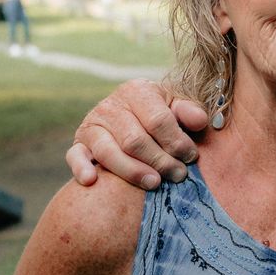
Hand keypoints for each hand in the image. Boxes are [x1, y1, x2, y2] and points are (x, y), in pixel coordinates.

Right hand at [64, 80, 207, 188]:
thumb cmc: (159, 115)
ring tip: (154, 183)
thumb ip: (189, 112)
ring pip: (109, 152)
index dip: (177, 142)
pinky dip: (81, 168)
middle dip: (160, 161)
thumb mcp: (176, 107)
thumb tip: (200, 121)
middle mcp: (111, 105)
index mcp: (137, 91)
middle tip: (178, 175)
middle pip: (135, 140)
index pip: (158, 121)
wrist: (130, 117)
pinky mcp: (79, 144)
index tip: (191, 157)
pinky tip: (92, 180)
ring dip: (132, 171)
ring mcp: (92, 125)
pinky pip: (75, 156)